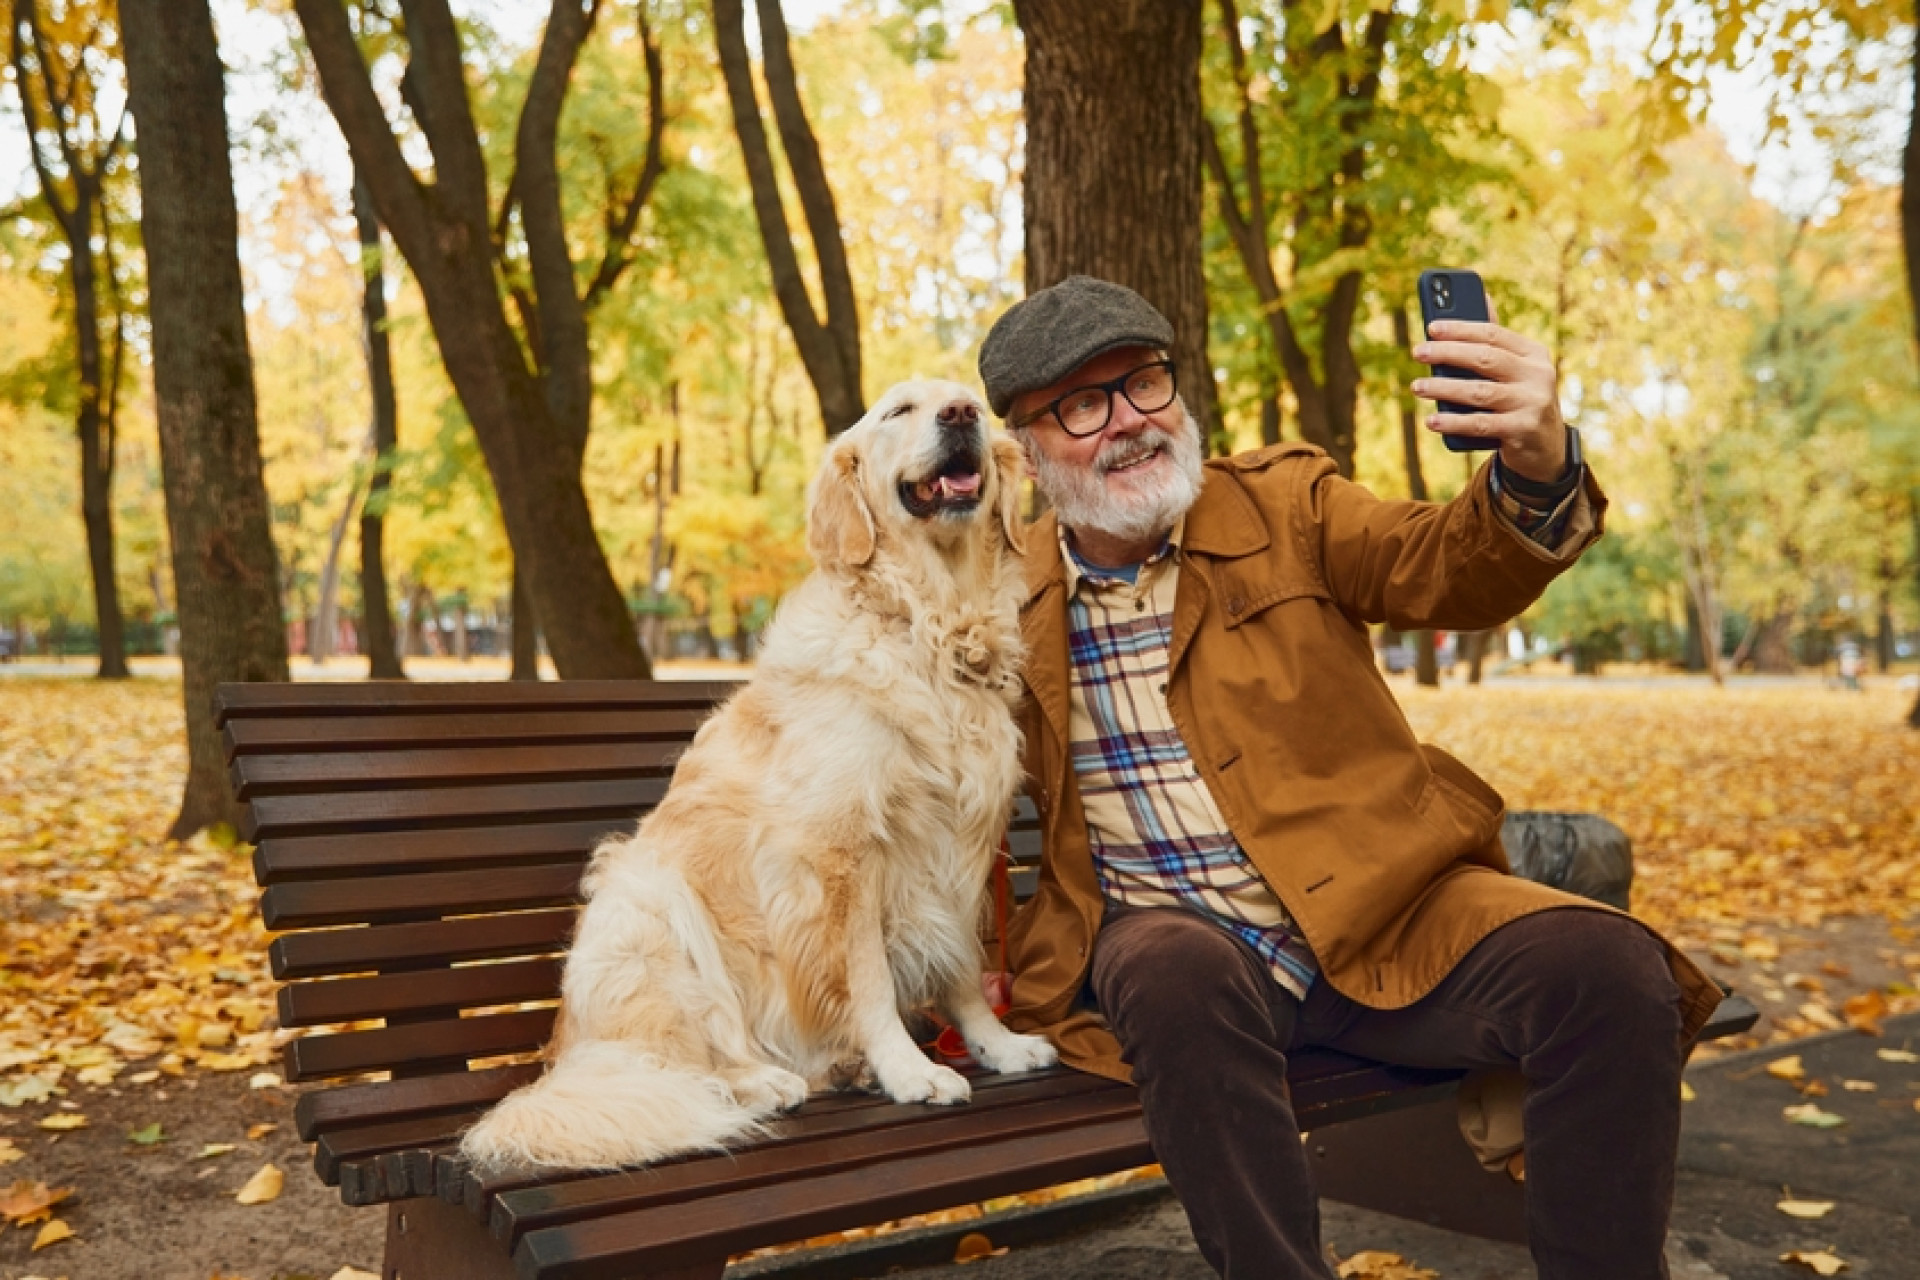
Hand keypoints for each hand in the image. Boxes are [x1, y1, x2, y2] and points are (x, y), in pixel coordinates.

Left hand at [1411, 305, 1567, 483]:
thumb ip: (1497, 339)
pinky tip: (1431, 420)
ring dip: (1444, 388)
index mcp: (1533, 353)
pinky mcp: (1522, 430)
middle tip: (1418, 352)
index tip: (1431, 328)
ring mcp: (1532, 403)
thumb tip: (1481, 294)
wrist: (1546, 446)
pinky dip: (1453, 423)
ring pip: (1480, 392)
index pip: (1493, 334)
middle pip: (1486, 359)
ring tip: (1417, 386)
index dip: (1461, 329)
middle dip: (1448, 353)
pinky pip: (1480, 424)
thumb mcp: (1517, 368)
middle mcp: (1537, 375)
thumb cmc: (1521, 398)